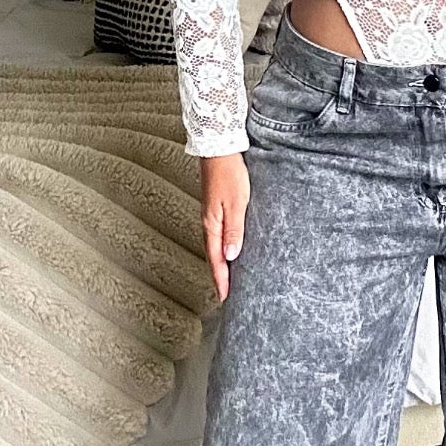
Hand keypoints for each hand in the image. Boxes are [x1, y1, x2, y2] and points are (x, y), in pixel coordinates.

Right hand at [199, 152, 250, 300]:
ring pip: (215, 246)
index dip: (221, 280)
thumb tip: (230, 257)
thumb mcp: (236, 203)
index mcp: (212, 225)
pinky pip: (218, 235)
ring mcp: (211, 215)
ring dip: (220, 264)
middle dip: (219, 277)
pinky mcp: (216, 208)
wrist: (218, 148)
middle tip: (226, 295)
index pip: (217, 260)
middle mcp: (209, 223)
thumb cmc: (229, 173)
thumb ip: (234, 230)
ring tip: (228, 278)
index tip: (226, 298)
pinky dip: (222, 248)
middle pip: (213, 256)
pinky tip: (229, 250)